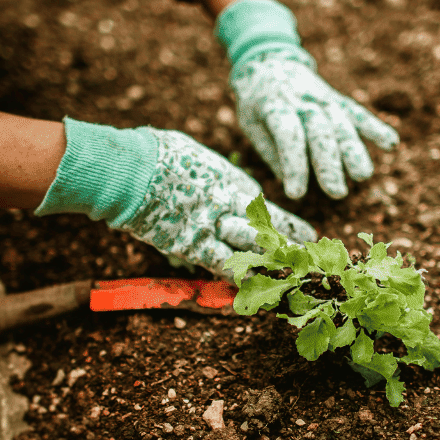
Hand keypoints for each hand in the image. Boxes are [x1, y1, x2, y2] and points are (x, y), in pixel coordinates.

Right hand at [112, 127, 316, 277]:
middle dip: (289, 243)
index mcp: (230, 179)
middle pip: (266, 228)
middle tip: (307, 254)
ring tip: (289, 274)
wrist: (131, 169)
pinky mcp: (192, 245)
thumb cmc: (156, 153)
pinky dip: (238, 277)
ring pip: (251, 249)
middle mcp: (229, 203)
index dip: (282, 221)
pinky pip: (222, 264)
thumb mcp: (193, 155)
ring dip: (270, 263)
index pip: (262, 206)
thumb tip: (210, 176)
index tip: (301, 231)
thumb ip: (208, 172)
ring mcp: (212, 226)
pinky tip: (253, 286)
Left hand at [231, 48, 399, 198]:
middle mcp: (303, 101)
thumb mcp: (250, 124)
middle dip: (329, 163)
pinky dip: (375, 127)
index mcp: (275, 107)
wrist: (269, 62)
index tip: (296, 194)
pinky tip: (391, 144)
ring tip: (362, 176)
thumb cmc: (257, 103)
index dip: (293, 165)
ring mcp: (323, 99)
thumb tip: (290, 181)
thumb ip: (270, 151)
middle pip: (320, 132)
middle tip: (336, 192)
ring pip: (342, 124)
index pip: (288, 136)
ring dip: (354, 150)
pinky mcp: (337, 100)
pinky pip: (358, 113)